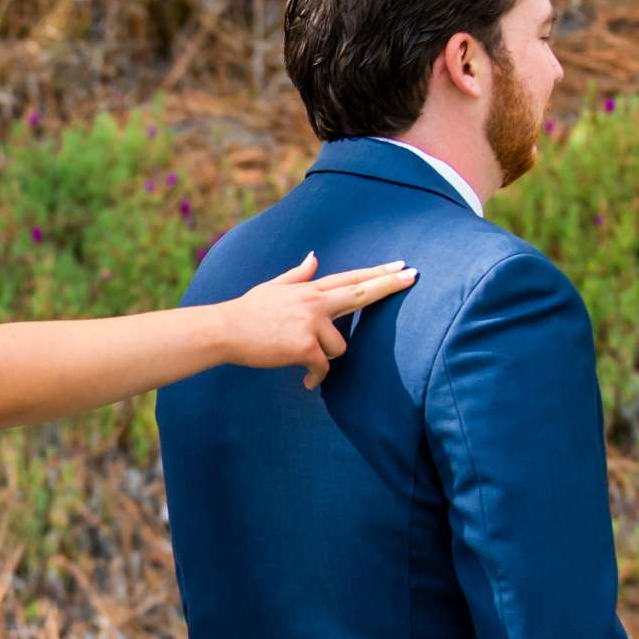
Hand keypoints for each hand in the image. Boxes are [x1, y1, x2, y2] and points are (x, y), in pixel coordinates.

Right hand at [220, 253, 416, 387]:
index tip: (401, 265)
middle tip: (413, 275)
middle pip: (361, 292)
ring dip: (324, 357)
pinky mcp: (305, 346)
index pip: (351, 278)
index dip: (378, 273)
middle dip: (389, 285)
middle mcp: (314, 302)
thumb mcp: (272, 287)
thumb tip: (314, 256)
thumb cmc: (247, 311)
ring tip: (302, 359)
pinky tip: (306, 382)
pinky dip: (315, 378)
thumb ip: (298, 275)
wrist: (224, 330)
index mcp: (308, 289)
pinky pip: (323, 367)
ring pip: (339, 346)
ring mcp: (311, 323)